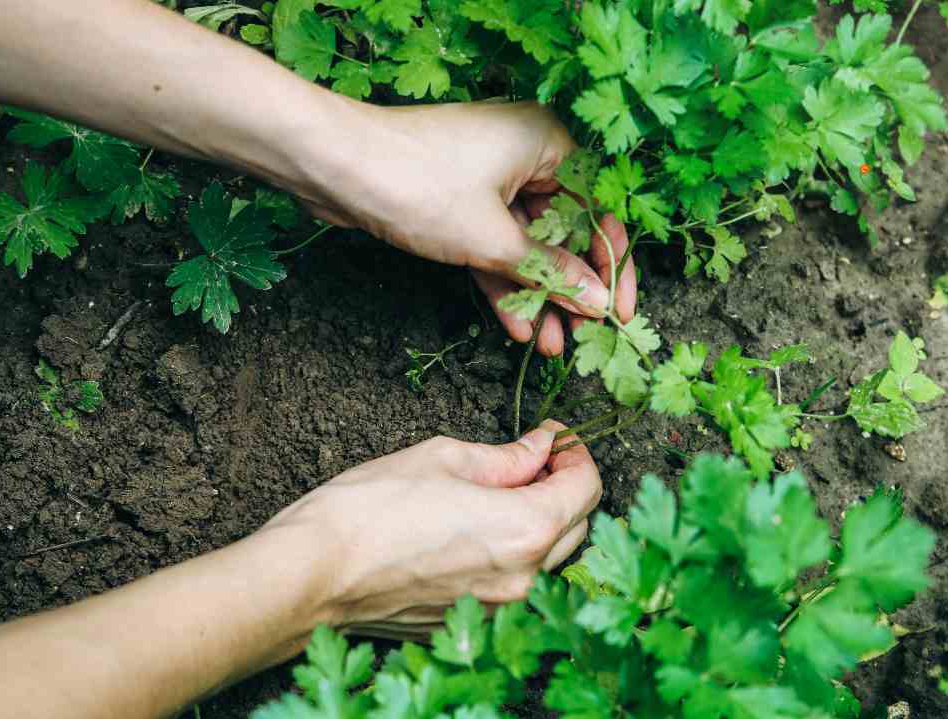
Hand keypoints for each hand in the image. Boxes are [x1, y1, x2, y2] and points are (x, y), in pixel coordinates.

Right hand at [261, 421, 600, 639]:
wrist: (314, 574)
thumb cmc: (369, 510)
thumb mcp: (443, 458)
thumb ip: (507, 457)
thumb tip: (540, 445)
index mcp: (524, 529)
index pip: (587, 487)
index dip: (576, 453)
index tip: (556, 436)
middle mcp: (524, 578)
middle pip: (577, 525)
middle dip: (565, 486)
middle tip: (534, 456)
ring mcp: (500, 608)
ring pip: (550, 557)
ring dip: (543, 521)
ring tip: (506, 490)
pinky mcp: (474, 623)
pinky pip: (516, 583)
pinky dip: (515, 553)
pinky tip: (481, 527)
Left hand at [299, 99, 636, 355]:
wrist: (332, 164)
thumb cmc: (417, 182)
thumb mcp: (493, 239)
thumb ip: (551, 273)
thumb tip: (595, 302)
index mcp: (550, 143)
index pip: (600, 212)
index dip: (611, 267)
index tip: (615, 314)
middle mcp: (526, 155)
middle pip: (564, 231)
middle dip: (570, 289)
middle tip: (580, 337)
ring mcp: (491, 179)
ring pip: (527, 245)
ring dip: (537, 295)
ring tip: (549, 346)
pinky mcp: (460, 202)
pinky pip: (494, 246)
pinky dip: (503, 283)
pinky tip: (517, 328)